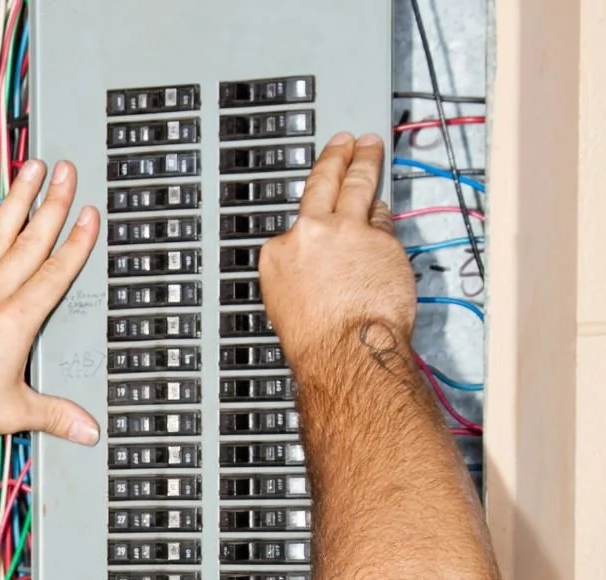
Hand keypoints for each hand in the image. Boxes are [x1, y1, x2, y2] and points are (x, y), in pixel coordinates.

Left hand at [0, 160, 102, 445]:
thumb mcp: (11, 412)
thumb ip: (54, 415)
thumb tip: (86, 429)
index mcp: (15, 321)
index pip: (56, 273)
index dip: (77, 242)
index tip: (90, 215)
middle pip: (30, 240)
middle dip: (53, 203)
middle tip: (68, 173)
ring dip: (16, 198)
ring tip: (31, 169)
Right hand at [260, 133, 416, 373]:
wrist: (345, 350)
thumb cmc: (318, 341)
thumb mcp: (287, 305)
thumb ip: (304, 274)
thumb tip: (321, 270)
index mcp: (278, 254)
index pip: (298, 224)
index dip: (311, 217)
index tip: (316, 209)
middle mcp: (309, 235)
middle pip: (323, 184)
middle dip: (334, 158)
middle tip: (342, 142)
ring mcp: (346, 232)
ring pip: (357, 186)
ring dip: (365, 162)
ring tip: (369, 148)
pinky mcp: (380, 238)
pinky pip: (384, 220)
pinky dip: (385, 215)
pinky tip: (387, 204)